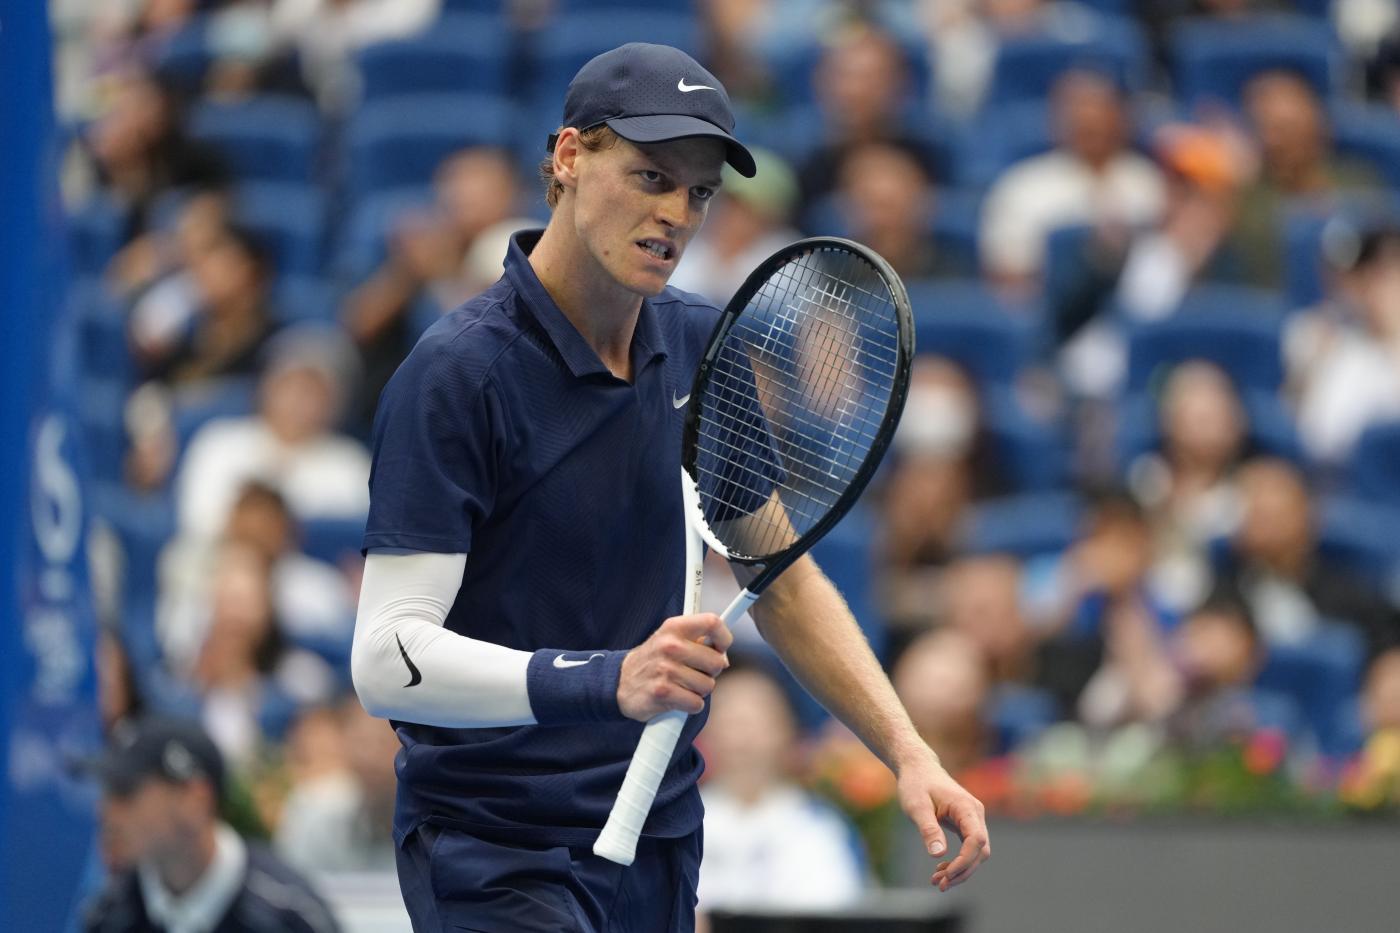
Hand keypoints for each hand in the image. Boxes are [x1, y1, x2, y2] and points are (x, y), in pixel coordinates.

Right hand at [617, 613, 731, 721]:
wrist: (620, 682)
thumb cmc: (653, 661)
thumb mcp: (670, 640)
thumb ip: (697, 642)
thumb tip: (723, 658)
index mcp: (674, 627)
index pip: (712, 622)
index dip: (724, 637)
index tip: (721, 648)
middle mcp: (670, 645)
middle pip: (716, 662)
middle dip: (710, 672)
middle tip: (694, 672)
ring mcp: (666, 669)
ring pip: (708, 686)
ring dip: (698, 690)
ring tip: (681, 685)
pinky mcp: (663, 692)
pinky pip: (696, 703)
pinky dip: (690, 705)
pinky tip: (677, 698)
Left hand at [895, 750, 990, 891]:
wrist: (917, 768)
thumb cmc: (916, 784)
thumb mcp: (917, 806)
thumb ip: (928, 829)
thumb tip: (939, 854)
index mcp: (966, 807)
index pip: (976, 840)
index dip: (964, 861)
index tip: (946, 874)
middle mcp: (975, 814)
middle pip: (980, 851)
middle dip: (962, 871)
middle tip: (939, 884)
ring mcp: (972, 819)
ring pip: (976, 852)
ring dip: (960, 870)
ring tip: (937, 881)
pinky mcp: (965, 824)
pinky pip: (968, 848)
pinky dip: (957, 861)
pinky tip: (941, 869)